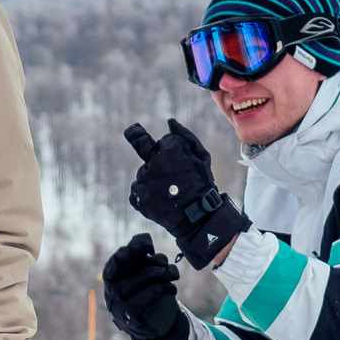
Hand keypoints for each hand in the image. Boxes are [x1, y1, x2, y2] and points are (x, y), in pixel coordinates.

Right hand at [102, 234, 188, 339]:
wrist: (151, 325)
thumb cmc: (145, 292)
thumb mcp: (141, 273)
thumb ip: (140, 257)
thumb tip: (142, 238)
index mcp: (111, 277)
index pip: (114, 263)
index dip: (125, 254)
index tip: (138, 247)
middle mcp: (111, 291)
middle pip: (132, 270)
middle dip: (153, 263)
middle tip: (165, 263)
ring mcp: (119, 305)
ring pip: (142, 282)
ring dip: (162, 275)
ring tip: (172, 275)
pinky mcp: (131, 316)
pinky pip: (149, 297)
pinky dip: (164, 289)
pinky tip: (172, 289)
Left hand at [124, 119, 247, 268]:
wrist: (197, 217)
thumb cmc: (202, 185)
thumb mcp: (202, 157)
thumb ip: (185, 136)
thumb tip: (170, 122)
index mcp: (171, 150)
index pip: (163, 141)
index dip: (173, 151)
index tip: (181, 163)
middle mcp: (153, 163)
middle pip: (149, 157)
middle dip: (158, 165)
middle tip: (173, 182)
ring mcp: (143, 181)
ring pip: (143, 175)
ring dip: (152, 181)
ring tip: (168, 194)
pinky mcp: (137, 197)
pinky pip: (136, 191)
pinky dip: (145, 195)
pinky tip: (159, 201)